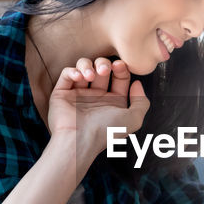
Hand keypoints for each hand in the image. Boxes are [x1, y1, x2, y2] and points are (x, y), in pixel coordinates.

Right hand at [45, 56, 147, 172]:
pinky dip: (72, 71)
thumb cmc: (106, 131)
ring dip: (87, 65)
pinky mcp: (62, 94)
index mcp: (113, 101)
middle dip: (104, 64)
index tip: (120, 65)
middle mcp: (96, 96)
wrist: (79, 139)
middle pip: (101, 68)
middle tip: (104, 70)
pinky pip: (66, 74)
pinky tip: (78, 77)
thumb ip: (141, 102)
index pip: (119, 76)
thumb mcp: (133, 119)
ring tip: (90, 76)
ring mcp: (78, 94)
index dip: (121, 68)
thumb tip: (137, 84)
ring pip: (83, 68)